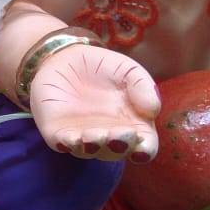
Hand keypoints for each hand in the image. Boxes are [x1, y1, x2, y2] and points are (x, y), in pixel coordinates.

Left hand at [30, 44, 159, 160]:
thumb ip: (143, 87)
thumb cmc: (105, 68)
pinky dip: (65, 144)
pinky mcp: (57, 132)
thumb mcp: (129, 71)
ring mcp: (81, 137)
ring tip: (96, 135)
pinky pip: (61, 144)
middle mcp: (108, 137)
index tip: (143, 147)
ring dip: (93, 146)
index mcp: (132, 126)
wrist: (66, 58)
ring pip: (89, 151)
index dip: (144, 151)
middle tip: (118, 135)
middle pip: (116, 152)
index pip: (142, 148)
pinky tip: (69, 138)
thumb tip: (152, 111)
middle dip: (118, 146)